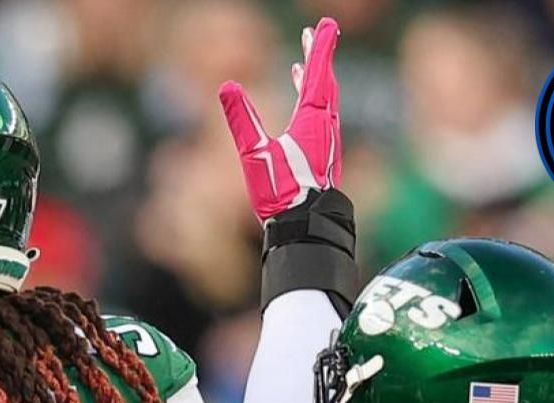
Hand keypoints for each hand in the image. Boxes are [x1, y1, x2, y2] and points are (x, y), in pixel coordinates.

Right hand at [219, 17, 340, 220]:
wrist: (305, 227)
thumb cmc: (281, 193)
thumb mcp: (254, 154)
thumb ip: (241, 119)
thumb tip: (226, 86)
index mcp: (311, 121)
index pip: (317, 74)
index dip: (320, 47)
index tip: (324, 24)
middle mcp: (324, 126)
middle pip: (325, 81)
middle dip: (318, 56)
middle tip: (315, 32)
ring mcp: (327, 141)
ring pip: (325, 99)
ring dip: (315, 77)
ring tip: (302, 64)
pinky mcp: (323, 154)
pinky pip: (321, 116)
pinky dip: (314, 100)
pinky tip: (302, 105)